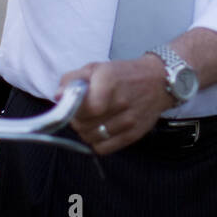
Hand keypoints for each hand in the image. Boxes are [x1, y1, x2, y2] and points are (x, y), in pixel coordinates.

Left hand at [56, 53, 172, 154]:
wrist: (159, 81)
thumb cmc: (124, 74)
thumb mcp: (97, 67)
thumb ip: (73, 79)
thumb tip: (58, 96)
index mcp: (109, 80)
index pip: (83, 107)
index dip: (73, 108)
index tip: (73, 103)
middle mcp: (120, 101)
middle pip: (82, 124)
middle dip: (76, 119)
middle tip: (82, 112)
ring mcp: (128, 120)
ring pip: (90, 137)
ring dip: (85, 131)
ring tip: (92, 120)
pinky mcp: (133, 135)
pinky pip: (103, 149)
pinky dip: (96, 142)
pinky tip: (101, 130)